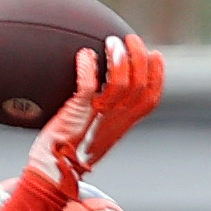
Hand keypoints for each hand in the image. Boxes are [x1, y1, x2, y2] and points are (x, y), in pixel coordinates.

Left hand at [25, 37, 164, 194]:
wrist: (52, 170)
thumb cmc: (70, 149)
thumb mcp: (97, 129)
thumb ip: (106, 109)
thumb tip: (103, 81)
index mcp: (124, 124)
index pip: (150, 99)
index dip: (158, 75)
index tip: (155, 54)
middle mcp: (115, 121)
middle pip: (139, 87)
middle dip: (139, 57)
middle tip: (129, 40)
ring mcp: (98, 117)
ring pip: (121, 85)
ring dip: (118, 60)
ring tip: (111, 43)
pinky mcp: (78, 114)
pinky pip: (87, 86)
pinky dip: (87, 67)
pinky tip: (84, 54)